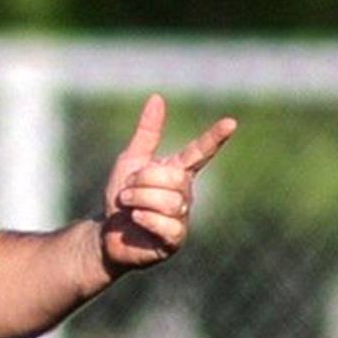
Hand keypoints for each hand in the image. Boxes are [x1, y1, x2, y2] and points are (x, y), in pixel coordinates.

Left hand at [99, 94, 235, 276]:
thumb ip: (147, 132)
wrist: (106, 232)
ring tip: (128, 206)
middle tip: (127, 190)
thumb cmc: (121, 195)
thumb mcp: (130, 160)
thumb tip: (158, 97)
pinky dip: (146, 218)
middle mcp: (185, 193)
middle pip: (174, 177)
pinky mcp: (175, 240)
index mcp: (178, 172)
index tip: (231, 122)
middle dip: (143, 180)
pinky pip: (168, 225)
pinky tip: (137, 220)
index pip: (200, 152)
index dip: (214, 138)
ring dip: (139, 199)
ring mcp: (182, 217)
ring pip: (170, 201)